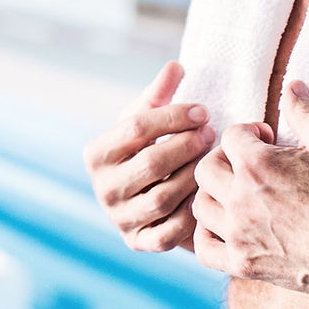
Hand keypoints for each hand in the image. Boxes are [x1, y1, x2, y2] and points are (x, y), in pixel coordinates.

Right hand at [84, 60, 215, 252]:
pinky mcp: (138, 242)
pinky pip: (170, 232)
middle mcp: (102, 189)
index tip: (203, 110)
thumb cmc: (147, 147)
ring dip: (194, 175)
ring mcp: (119, 218)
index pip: (136, 128)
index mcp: (96, 153)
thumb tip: (175, 66)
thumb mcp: (147, 119)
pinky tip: (206, 191)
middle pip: (151, 162)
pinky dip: (191, 213)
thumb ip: (159, 93)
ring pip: (164, 197)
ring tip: (212, 158)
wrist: (143, 194)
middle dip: (187, 144)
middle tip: (212, 132)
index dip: (173, 116)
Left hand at [190, 80, 308, 308]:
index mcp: (257, 165)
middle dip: (224, 160)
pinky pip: (203, 248)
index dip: (249, 133)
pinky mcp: (242, 264)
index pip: (231, 136)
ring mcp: (238, 234)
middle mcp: (240, 199)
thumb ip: (305, 113)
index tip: (268, 141)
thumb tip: (292, 85)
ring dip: (215, 195)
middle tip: (248, 166)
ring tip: (238, 194)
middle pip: (205, 169)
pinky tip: (227, 227)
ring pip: (200, 206)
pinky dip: (207, 236)